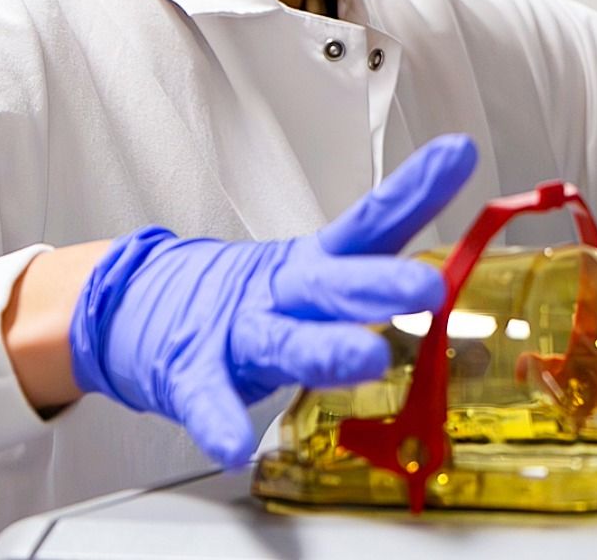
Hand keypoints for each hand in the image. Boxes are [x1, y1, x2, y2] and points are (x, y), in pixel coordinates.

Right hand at [67, 133, 478, 467]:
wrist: (137, 304)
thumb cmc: (246, 296)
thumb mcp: (315, 272)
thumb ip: (377, 273)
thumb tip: (454, 276)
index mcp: (316, 263)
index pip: (374, 220)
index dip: (418, 188)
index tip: (459, 155)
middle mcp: (284, 290)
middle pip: (337, 280)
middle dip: (384, 281)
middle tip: (429, 286)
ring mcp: (237, 329)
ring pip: (285, 338)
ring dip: (326, 349)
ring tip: (365, 361)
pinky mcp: (192, 370)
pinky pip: (207, 397)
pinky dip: (219, 419)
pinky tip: (232, 441)